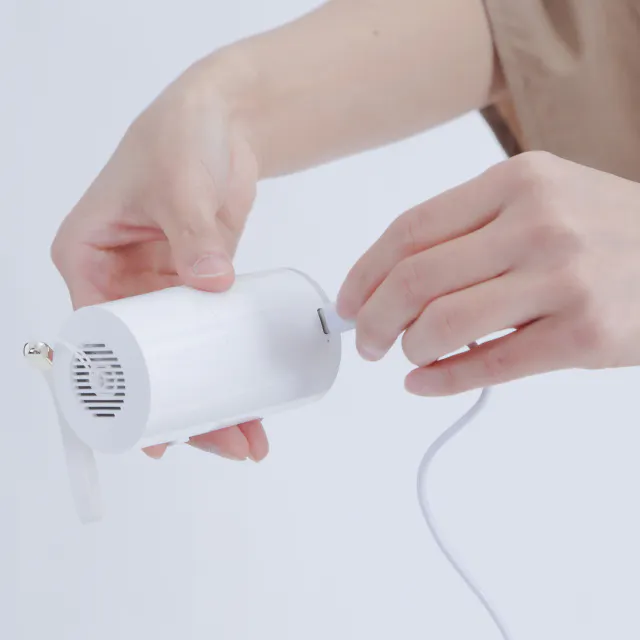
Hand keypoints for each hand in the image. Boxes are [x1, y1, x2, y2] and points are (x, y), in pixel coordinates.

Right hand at [51, 61, 268, 460]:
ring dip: (210, 395)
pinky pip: (205, 335)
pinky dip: (224, 365)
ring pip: (178, 357)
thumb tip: (211, 285)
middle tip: (226, 442)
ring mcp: (158, 287)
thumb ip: (195, 236)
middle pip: (144, 364)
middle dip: (182, 408)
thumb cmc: (181, 137)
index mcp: (88, 259)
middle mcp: (117, 280)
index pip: (98, 344)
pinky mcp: (193, 284)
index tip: (156, 436)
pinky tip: (248, 395)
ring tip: (248, 434)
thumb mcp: (179, 185)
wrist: (224, 121)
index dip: (124, 397)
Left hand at [337, 151, 639, 394]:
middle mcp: (536, 224)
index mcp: (515, 183)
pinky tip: (424, 383)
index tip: (348, 301)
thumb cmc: (604, 231)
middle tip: (366, 341)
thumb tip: (393, 279)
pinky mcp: (583, 334)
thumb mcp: (540, 200)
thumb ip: (470, 230)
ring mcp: (562, 279)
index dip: (364, 273)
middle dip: (373, 319)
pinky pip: (488, 364)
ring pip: (444, 323)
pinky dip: (442, 380)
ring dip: (408, 349)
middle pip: (415, 279)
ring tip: (408, 355)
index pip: (410, 230)